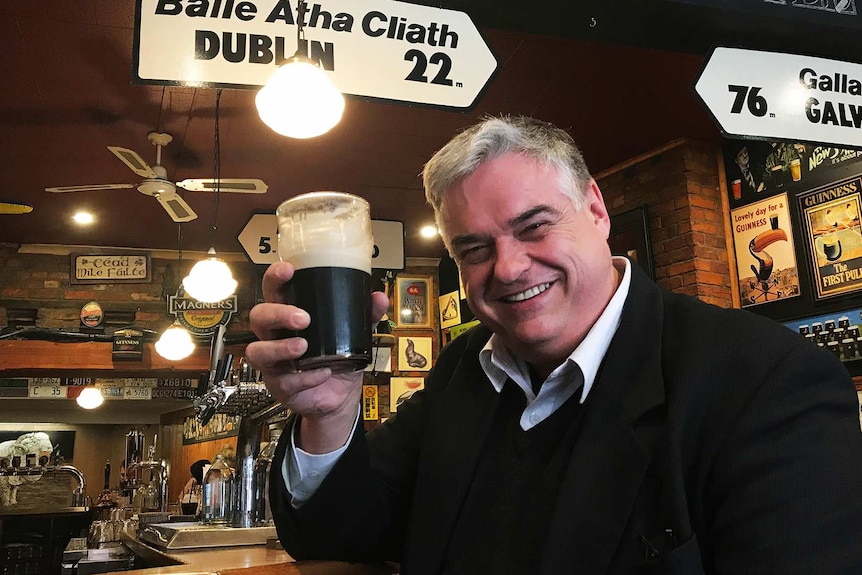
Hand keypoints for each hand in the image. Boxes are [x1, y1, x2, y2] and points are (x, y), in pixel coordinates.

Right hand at [245, 261, 388, 451]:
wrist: (340, 398)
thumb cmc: (339, 360)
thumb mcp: (355, 335)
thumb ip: (366, 316)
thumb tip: (378, 297)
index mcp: (289, 317)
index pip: (273, 291)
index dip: (275, 278)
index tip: (288, 270)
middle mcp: (276, 337)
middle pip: (258, 317)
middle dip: (277, 314)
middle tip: (303, 318)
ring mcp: (274, 363)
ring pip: (257, 351)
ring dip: (279, 347)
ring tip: (302, 347)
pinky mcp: (280, 387)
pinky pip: (284, 381)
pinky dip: (305, 377)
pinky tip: (322, 373)